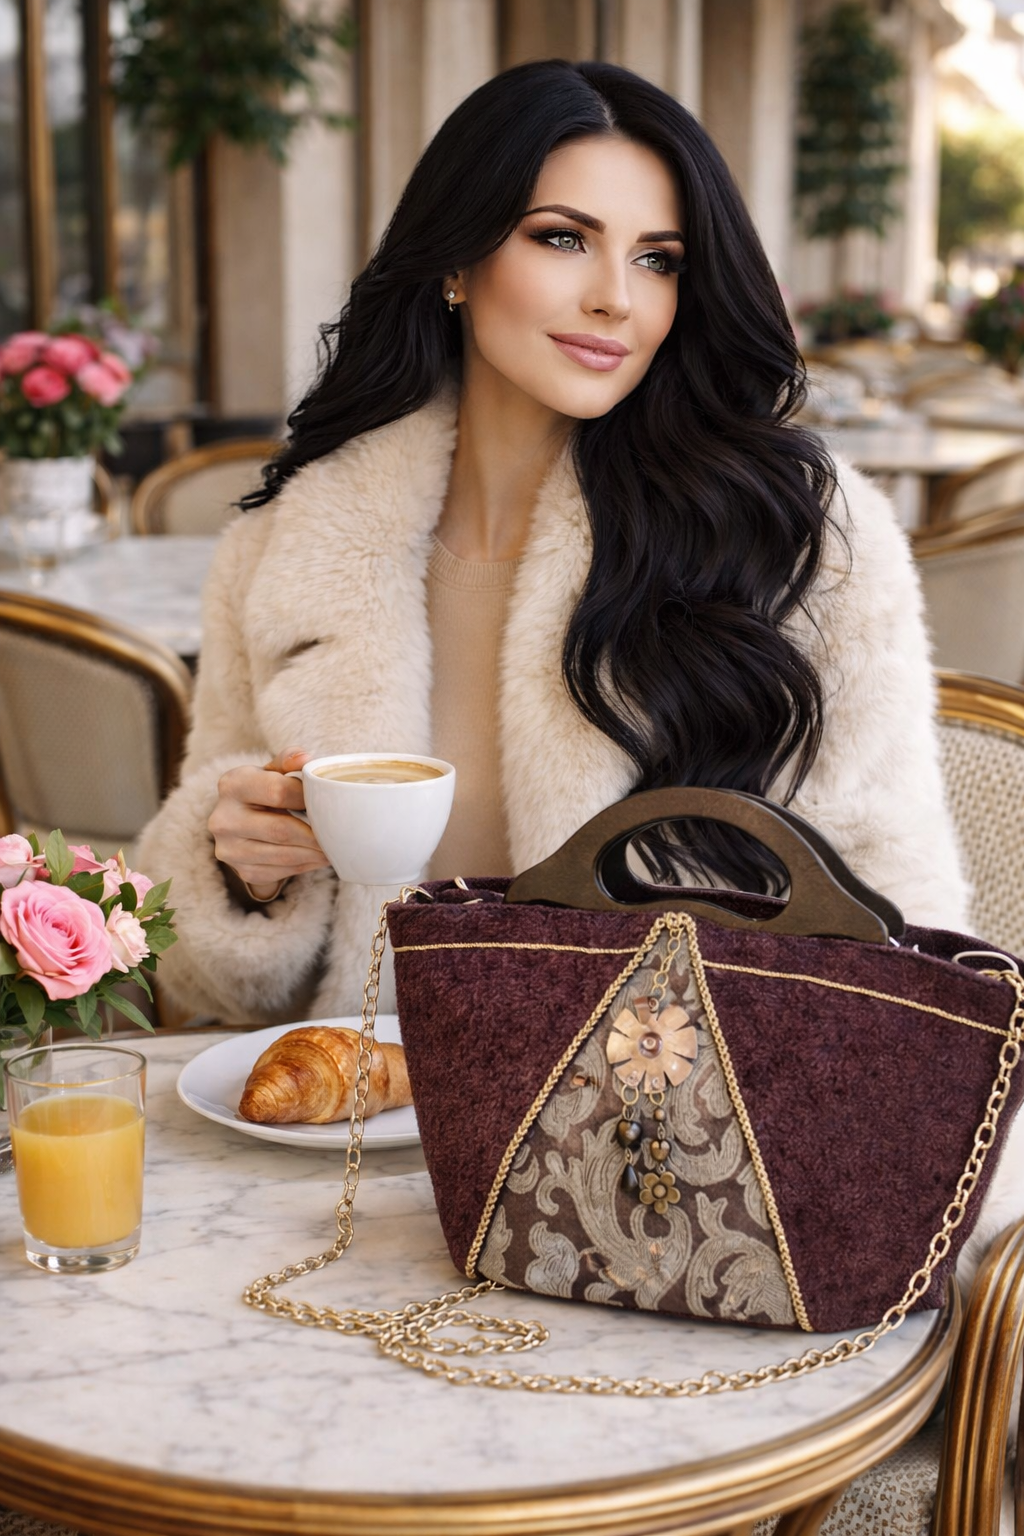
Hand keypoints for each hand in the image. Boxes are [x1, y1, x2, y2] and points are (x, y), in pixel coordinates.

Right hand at [209, 748, 329, 898]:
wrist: (239, 823)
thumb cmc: (263, 791)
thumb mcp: (272, 771)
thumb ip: (288, 760)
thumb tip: (306, 759)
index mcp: (232, 785)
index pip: (277, 791)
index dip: (308, 797)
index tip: (328, 801)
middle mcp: (223, 819)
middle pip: (281, 830)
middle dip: (315, 833)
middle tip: (341, 834)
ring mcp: (229, 849)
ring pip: (284, 855)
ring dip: (314, 853)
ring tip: (334, 847)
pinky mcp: (242, 871)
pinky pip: (282, 872)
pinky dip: (306, 865)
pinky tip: (317, 857)